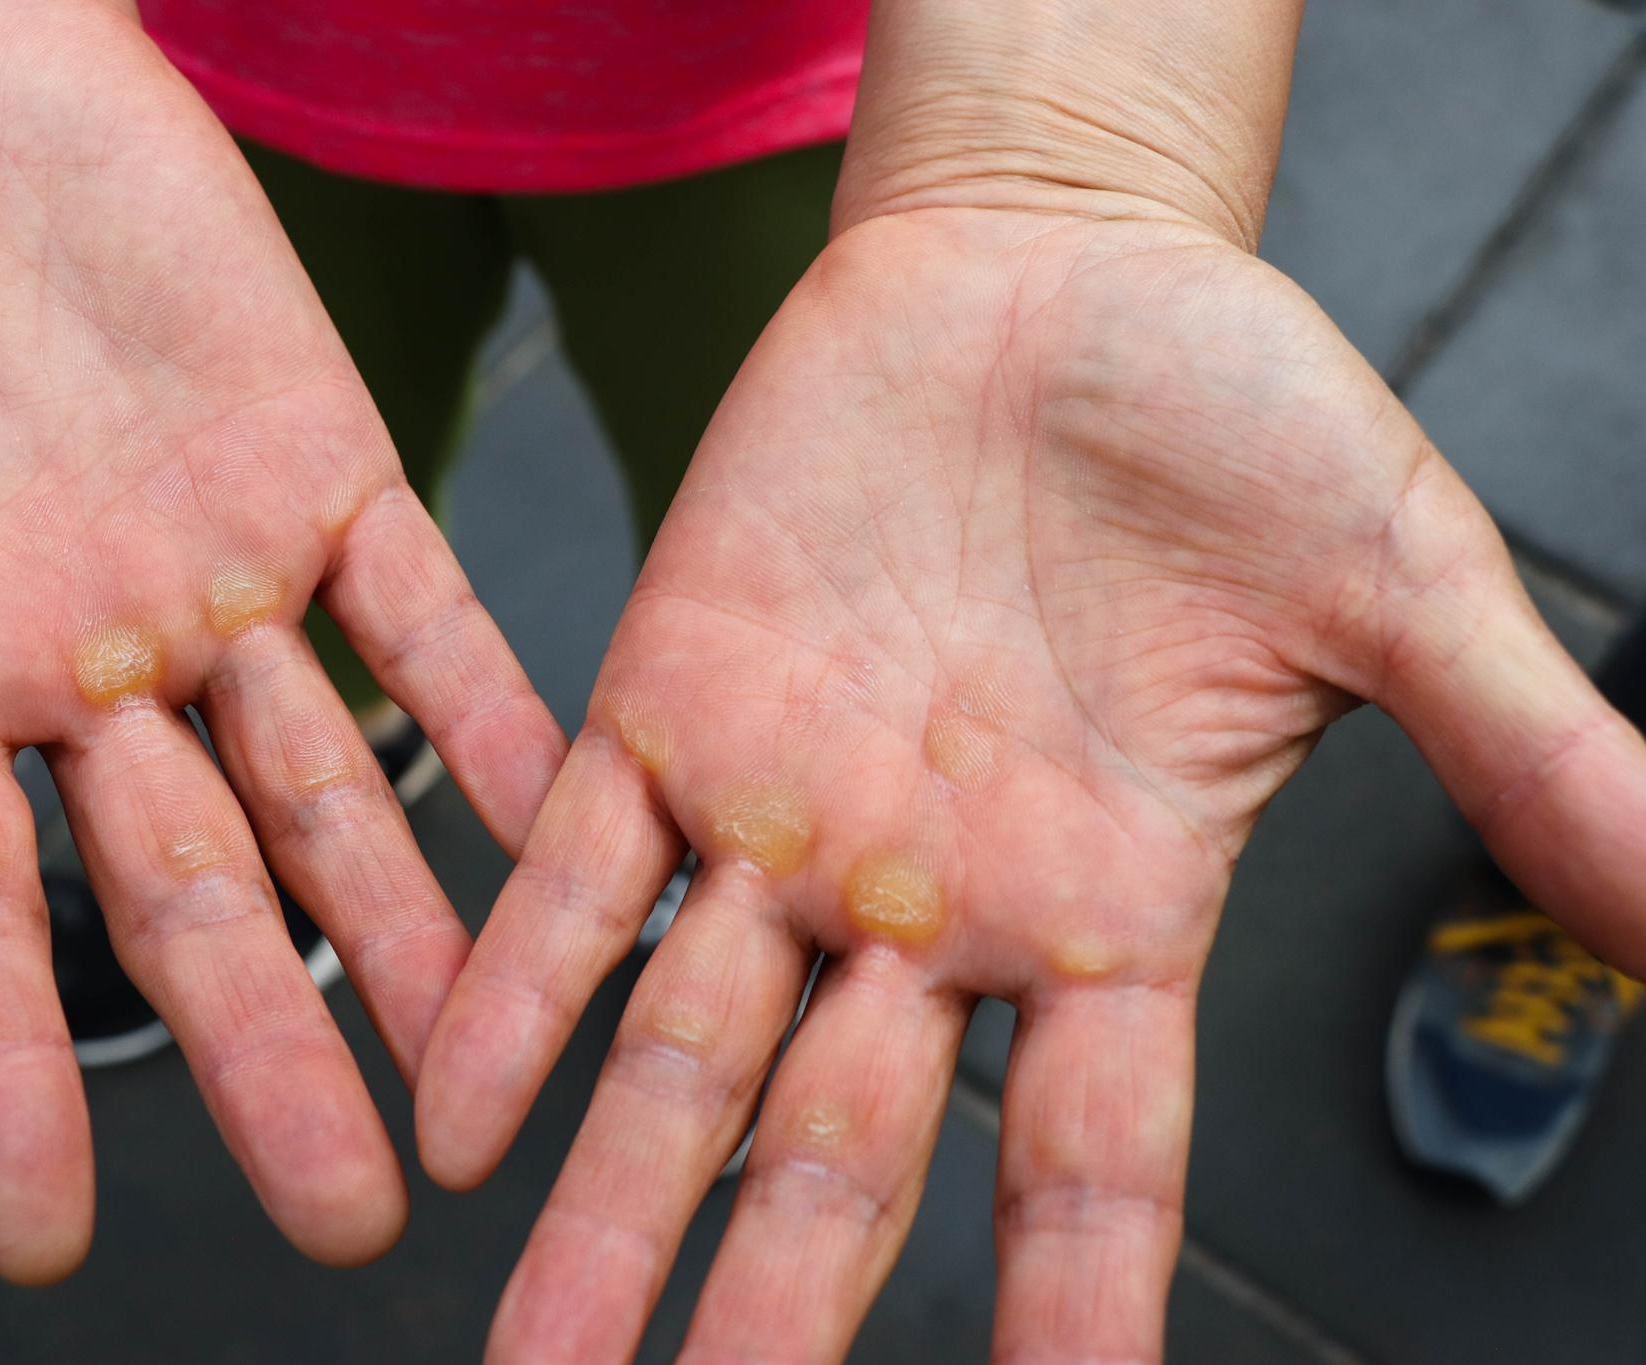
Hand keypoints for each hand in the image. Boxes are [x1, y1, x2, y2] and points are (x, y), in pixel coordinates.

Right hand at [0, 0, 562, 1278]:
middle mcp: (86, 668)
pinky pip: (429, 624)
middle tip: (349, 1212)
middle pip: (186, 902)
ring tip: (485, 1074)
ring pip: (328, 796)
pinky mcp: (331, 476)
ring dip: (409, 934)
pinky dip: (494, 721)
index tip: (38, 1238)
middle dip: (265, 1050)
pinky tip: (563, 828)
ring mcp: (221, 582)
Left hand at [414, 204, 1645, 1359]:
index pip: (1088, 1170)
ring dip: (607, 1213)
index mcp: (1102, 911)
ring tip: (536, 1358)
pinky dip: (511, 987)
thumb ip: (1528, 763)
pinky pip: (573, 878)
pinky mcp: (669, 705)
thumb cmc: (1230, 415)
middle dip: (766, 1317)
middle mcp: (927, 907)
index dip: (1063, 1316)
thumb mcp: (1398, 589)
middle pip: (841, 1162)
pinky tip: (457, 1111)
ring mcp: (785, 820)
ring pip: (682, 1056)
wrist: (1050, 265)